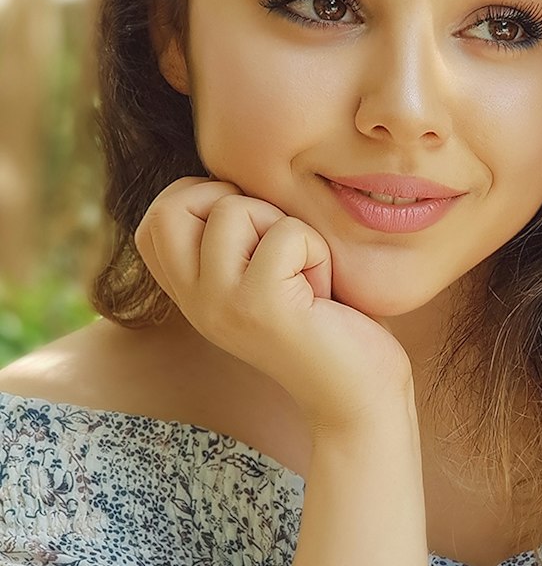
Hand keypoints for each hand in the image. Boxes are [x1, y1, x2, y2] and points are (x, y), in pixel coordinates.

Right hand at [134, 177, 414, 431]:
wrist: (359, 395)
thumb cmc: (327, 323)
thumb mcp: (267, 272)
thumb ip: (238, 235)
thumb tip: (232, 169)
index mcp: (191, 292)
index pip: (157, 216)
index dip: (205, 200)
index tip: (255, 232)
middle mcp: (194, 301)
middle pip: (175, 205)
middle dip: (236, 202)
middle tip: (278, 245)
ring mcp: (220, 304)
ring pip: (233, 209)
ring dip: (286, 228)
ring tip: (305, 275)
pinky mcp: (260, 306)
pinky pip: (286, 234)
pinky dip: (317, 251)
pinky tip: (323, 294)